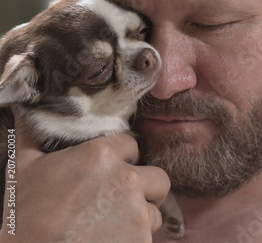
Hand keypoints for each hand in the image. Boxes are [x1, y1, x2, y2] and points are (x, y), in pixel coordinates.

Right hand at [0, 114, 169, 242]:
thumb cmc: (24, 217)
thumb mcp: (23, 169)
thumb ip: (34, 135)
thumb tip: (30, 111)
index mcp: (100, 155)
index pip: (132, 145)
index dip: (123, 158)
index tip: (111, 171)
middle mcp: (126, 179)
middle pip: (158, 177)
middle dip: (145, 187)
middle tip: (123, 199)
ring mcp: (137, 211)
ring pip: (155, 209)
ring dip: (141, 216)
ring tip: (113, 224)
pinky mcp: (142, 239)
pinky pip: (149, 236)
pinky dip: (135, 238)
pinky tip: (111, 239)